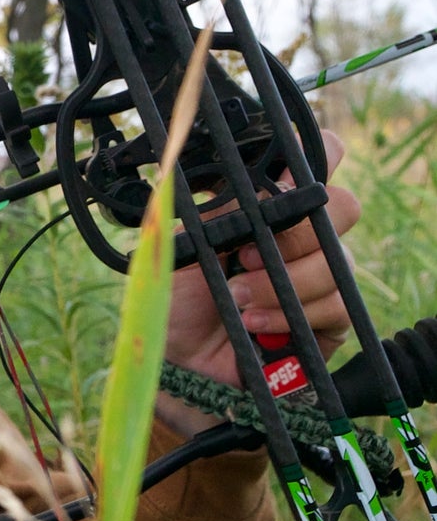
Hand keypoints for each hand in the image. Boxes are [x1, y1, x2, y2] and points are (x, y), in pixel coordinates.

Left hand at [161, 129, 360, 399]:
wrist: (181, 365)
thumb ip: (218, 212)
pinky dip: (293, 313)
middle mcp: (303, 235)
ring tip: (238, 296)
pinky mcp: (331, 317)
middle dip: (296, 230)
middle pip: (342, 205)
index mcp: (270, 203)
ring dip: (284, 280)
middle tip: (247, 254)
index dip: (311, 154)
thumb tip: (246, 183)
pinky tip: (256, 322)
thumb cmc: (179, 299)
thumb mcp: (185, 247)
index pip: (314, 157)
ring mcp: (322, 274)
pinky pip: (338, 304)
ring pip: (338, 260)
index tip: (277, 179)